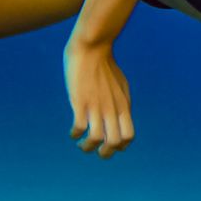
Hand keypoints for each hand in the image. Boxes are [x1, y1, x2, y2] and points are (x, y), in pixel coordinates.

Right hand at [66, 41, 132, 157]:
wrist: (93, 47)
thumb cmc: (105, 64)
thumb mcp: (121, 84)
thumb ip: (122, 101)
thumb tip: (121, 113)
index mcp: (123, 106)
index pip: (128, 137)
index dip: (120, 146)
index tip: (109, 144)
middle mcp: (112, 109)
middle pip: (114, 143)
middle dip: (105, 153)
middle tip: (95, 150)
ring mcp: (96, 105)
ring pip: (96, 139)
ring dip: (87, 147)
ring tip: (81, 144)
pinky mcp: (80, 101)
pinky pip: (79, 126)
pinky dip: (75, 134)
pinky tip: (72, 132)